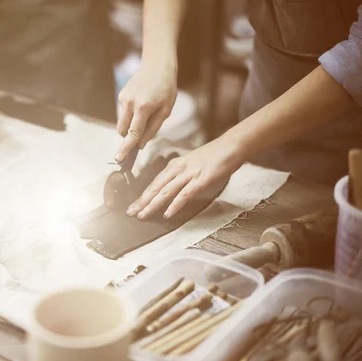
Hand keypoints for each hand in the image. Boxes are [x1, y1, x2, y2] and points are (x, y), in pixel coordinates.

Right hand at [115, 61, 177, 161]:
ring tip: (146, 112)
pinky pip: (124, 112)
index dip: (126, 147)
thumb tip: (141, 144)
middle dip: (129, 137)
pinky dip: (131, 114)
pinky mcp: (121, 95)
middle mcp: (130, 103)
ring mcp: (123, 98)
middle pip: (122, 130)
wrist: (157, 65)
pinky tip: (142, 103)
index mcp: (144, 107)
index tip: (119, 158)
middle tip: (141, 135)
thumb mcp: (166, 110)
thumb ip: (153, 129)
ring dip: (131, 125)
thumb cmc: (166, 88)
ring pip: (122, 123)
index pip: (133, 133)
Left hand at [126, 137, 245, 219]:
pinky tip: (167, 213)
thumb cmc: (214, 155)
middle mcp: (178, 169)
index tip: (133, 205)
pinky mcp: (201, 180)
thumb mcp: (191, 163)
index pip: (155, 183)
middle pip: (156, 187)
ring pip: (166, 191)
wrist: (231, 145)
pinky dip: (175, 204)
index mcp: (174, 166)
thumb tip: (172, 185)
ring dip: (153, 204)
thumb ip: (181, 173)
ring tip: (142, 215)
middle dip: (142, 201)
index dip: (143, 195)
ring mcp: (189, 174)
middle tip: (131, 212)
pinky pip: (185, 194)